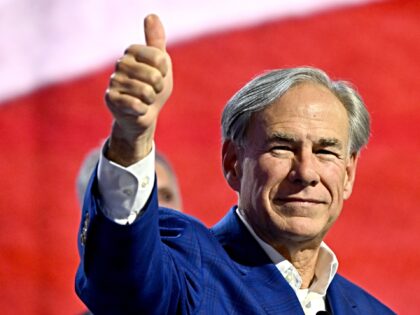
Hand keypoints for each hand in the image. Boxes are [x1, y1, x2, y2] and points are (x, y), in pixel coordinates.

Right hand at [105, 14, 171, 164]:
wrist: (143, 116)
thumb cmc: (153, 88)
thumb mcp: (161, 65)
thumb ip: (156, 41)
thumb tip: (151, 15)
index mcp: (132, 51)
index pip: (159, 58)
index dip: (164, 71)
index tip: (159, 75)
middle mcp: (120, 63)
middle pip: (153, 75)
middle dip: (158, 88)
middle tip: (152, 91)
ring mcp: (114, 81)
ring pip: (145, 91)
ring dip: (150, 100)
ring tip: (144, 100)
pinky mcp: (110, 99)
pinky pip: (136, 104)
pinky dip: (142, 110)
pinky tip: (137, 109)